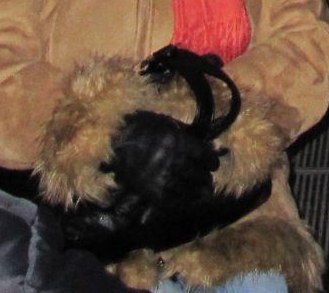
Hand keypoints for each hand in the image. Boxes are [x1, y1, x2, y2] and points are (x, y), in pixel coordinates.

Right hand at [105, 109, 219, 207]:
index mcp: (180, 143)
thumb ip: (187, 135)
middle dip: (204, 179)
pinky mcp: (151, 192)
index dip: (211, 162)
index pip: (206, 158)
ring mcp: (162, 178)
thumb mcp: (168, 124)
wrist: (116, 140)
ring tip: (200, 194)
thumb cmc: (144, 127)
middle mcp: (174, 161)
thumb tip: (207, 145)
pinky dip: (181, 204)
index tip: (212, 165)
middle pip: (200, 176)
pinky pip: (172, 202)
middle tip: (206, 182)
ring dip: (196, 193)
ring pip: (189, 191)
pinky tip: (185, 202)